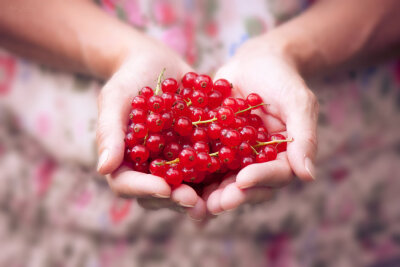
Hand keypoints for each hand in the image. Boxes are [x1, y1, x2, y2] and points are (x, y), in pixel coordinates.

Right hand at [96, 36, 205, 220]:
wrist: (157, 62)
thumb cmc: (129, 78)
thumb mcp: (116, 99)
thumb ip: (109, 132)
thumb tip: (103, 168)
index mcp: (124, 159)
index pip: (127, 183)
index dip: (145, 189)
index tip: (164, 188)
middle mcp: (149, 166)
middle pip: (158, 193)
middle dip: (176, 199)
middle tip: (194, 200)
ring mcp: (173, 161)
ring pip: (184, 186)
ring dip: (199, 195)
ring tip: (215, 199)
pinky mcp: (195, 150)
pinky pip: (205, 166)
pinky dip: (217, 173)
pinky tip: (233, 175)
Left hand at [206, 34, 318, 214]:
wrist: (256, 61)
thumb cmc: (282, 78)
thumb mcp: (298, 102)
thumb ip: (304, 137)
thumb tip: (308, 176)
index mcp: (283, 156)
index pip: (276, 174)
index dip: (260, 179)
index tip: (243, 180)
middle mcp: (258, 162)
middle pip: (247, 185)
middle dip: (232, 195)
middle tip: (215, 204)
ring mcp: (234, 156)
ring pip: (223, 179)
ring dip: (210, 191)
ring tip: (194, 200)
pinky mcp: (214, 145)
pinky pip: (203, 160)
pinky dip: (192, 171)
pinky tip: (176, 179)